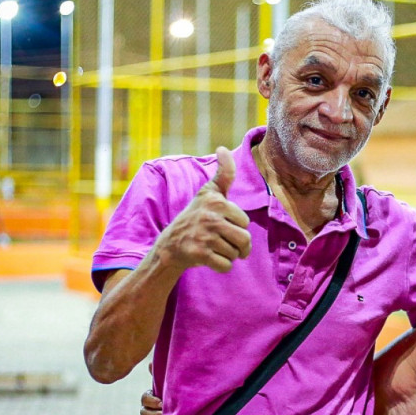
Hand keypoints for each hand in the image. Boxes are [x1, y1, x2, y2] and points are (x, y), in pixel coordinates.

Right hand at [152, 146, 251, 272]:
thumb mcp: (208, 193)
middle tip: (222, 241)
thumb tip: (223, 148)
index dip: (236, 226)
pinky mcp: (199, 254)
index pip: (245, 221)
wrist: (170, 245)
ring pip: (236, 254)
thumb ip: (223, 173)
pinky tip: (209, 258)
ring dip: (229, 255)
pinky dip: (221, 266)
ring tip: (213, 248)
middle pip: (244, 239)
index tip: (221, 223)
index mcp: (215, 201)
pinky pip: (226, 266)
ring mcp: (204, 236)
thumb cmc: (195, 217)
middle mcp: (209, 216)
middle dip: (237, 245)